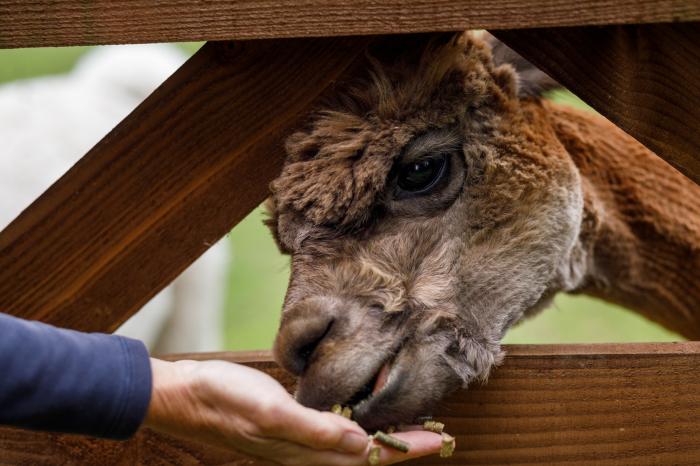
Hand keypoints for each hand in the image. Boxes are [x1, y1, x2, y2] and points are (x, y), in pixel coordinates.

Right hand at [144, 358, 441, 464]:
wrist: (186, 396)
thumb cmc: (226, 401)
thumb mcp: (271, 412)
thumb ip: (315, 431)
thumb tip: (360, 445)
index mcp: (307, 453)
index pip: (368, 458)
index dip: (405, 450)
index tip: (440, 440)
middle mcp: (306, 454)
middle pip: (365, 458)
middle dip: (401, 448)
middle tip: (434, 433)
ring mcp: (296, 443)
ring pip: (350, 449)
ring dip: (381, 440)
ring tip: (407, 425)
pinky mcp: (287, 428)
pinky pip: (332, 435)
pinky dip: (355, 427)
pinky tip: (358, 413)